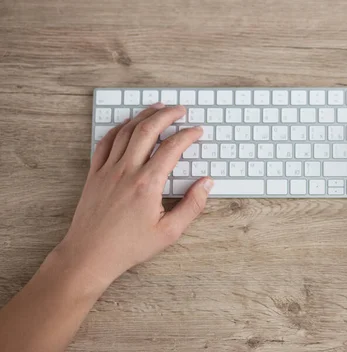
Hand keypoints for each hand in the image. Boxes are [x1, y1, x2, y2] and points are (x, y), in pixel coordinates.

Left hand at [52, 103, 212, 288]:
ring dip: (144, 116)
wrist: (90, 254)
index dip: (188, 135)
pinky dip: (118, 129)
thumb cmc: (129, 246)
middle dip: (166, 115)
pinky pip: (106, 142)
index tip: (197, 131)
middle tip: (180, 109)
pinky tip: (127, 125)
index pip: (172, 148)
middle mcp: (127, 171)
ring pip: (126, 132)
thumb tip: (206, 183)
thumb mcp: (169, 232)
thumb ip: (192, 206)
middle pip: (148, 130)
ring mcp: (108, 170)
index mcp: (148, 184)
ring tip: (157, 108)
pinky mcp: (94, 174)